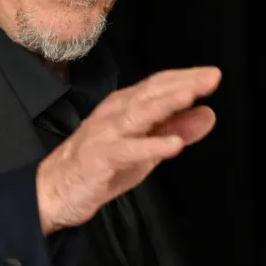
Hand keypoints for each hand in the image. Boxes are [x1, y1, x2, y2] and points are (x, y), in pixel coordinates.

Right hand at [35, 66, 220, 234]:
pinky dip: (150, 146)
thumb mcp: (145, 149)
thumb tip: (207, 114)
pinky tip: (172, 145)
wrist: (53, 190)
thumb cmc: (98, 167)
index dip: (184, 78)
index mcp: (123, 109)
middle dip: (181, 84)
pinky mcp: (98, 157)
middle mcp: (113, 115)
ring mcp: (104, 135)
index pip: (156, 86)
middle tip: (211, 77)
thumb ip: (174, 130)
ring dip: (164, 104)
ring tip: (189, 96)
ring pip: (136, 114)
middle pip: (149, 94)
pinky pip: (127, 150)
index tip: (211, 75)